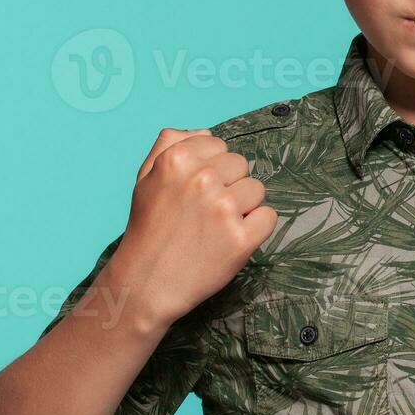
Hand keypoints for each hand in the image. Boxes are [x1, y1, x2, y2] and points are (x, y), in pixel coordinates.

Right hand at [109, 128, 277, 329]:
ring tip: (216, 227)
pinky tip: (232, 239)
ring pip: (257, 190)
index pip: (220, 146)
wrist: (145, 283)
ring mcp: (223, 209)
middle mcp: (202, 179)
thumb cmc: (148, 230)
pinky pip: (268, 217)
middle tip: (205, 212)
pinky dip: (256, 228)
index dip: (212, 169)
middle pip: (241, 165)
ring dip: (243, 207)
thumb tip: (205, 131)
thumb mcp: (146, 178)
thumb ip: (170, 145)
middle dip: (229, 185)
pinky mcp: (241, 238)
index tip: (197, 190)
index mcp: (178, 159)